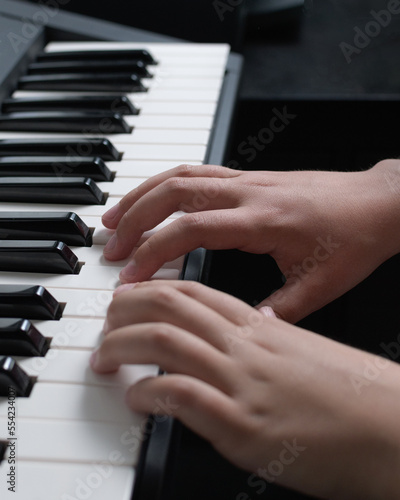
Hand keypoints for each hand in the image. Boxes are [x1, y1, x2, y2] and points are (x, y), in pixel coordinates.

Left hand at [91, 280, 399, 499]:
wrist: (388, 424)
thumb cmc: (348, 392)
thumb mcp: (297, 353)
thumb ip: (259, 343)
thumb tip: (227, 347)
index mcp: (259, 326)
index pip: (194, 292)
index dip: (152, 288)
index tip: (129, 294)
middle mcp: (246, 345)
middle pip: (171, 306)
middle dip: (126, 307)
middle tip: (105, 320)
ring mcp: (242, 381)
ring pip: (166, 341)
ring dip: (123, 344)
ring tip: (105, 355)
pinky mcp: (243, 424)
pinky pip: (180, 395)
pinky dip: (148, 393)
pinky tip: (137, 399)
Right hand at [102, 161, 399, 322]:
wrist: (377, 202)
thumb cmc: (353, 239)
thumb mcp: (321, 285)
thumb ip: (281, 310)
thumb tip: (244, 334)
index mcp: (262, 220)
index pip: (190, 229)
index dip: (154, 253)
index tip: (131, 278)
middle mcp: (248, 192)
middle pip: (173, 192)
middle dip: (134, 220)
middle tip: (111, 248)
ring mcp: (246, 179)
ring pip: (179, 174)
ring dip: (142, 194)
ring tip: (115, 217)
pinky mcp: (248, 177)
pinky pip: (195, 171)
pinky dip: (164, 183)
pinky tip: (152, 198)